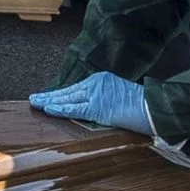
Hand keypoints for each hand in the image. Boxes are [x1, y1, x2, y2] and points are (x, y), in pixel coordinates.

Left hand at [28, 71, 154, 134]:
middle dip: (50, 95)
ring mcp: (96, 94)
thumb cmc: (143, 107)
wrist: (155, 107)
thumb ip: (104, 101)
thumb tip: (93, 110)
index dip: (61, 93)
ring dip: (49, 101)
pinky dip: (60, 109)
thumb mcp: (120, 98)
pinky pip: (74, 108)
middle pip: (68, 90)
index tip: (48, 96)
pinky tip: (49, 109)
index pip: (76, 87)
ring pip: (68, 98)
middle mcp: (96, 83)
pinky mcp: (98, 107)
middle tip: (34, 98)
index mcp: (102, 79)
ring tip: (36, 103)